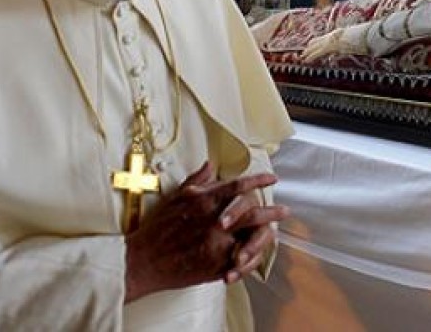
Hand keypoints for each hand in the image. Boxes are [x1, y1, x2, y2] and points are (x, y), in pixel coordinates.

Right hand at [124, 161, 287, 301]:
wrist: (145, 260)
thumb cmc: (159, 228)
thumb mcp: (177, 197)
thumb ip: (198, 181)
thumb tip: (211, 164)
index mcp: (205, 202)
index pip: (238, 186)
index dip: (258, 180)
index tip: (272, 179)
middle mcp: (214, 222)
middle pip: (253, 212)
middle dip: (272, 210)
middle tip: (285, 210)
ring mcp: (217, 245)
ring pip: (252, 237)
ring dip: (268, 234)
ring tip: (276, 233)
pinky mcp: (216, 265)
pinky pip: (243, 261)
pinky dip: (252, 257)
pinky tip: (259, 254)